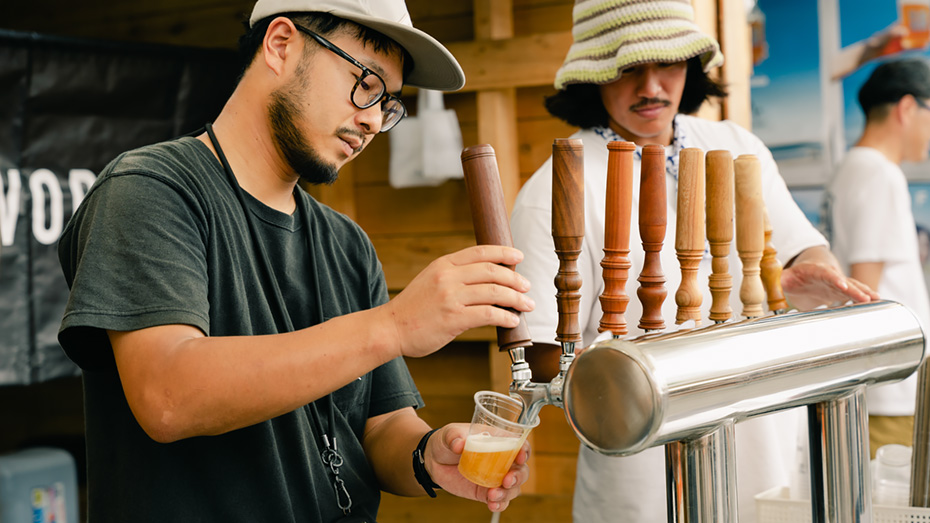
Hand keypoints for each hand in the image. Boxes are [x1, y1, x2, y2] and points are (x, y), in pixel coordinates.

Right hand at [381, 245, 533, 358]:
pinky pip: (488, 314)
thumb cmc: (413, 308)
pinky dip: (505, 316)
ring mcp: (450, 297)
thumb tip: (487, 280)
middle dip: (515, 279)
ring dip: (516, 298)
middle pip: (492, 271)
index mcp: (443, 264)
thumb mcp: (431, 280)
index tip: (519, 257)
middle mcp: (448, 277)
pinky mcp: (453, 318)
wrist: (390, 328)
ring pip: (494, 292)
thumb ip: (454, 276)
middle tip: (526, 286)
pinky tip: (512, 319)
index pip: (480, 252)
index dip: (503, 252)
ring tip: (527, 304)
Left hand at [425, 423, 530, 512]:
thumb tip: (459, 444)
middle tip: (507, 480)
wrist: (434, 461)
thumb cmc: (447, 441)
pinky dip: (499, 504)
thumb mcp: (449, 433)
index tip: (520, 456)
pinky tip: (492, 504)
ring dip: (508, 493)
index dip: (524, 450)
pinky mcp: (485, 492)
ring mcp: (495, 478)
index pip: (519, 445)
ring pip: (513, 488)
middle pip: (521, 469)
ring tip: (493, 495)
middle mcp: (501, 461)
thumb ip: (454, 437)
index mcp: (498, 441)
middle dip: (519, 476)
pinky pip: (499, 501)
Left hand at [781, 260, 877, 310]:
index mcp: (813, 271)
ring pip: (852, 286)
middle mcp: (828, 275)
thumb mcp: (783, 278)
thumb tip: (768, 287)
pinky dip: (864, 296)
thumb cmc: (793, 276)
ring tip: (876, 299)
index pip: (824, 273)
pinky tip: (876, 302)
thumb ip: (777, 282)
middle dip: (854, 289)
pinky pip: (854, 292)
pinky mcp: (841, 290)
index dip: (833, 278)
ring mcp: (837, 282)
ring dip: (863, 292)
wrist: (804, 272)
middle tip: (866, 298)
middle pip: (842, 280)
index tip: (841, 283)